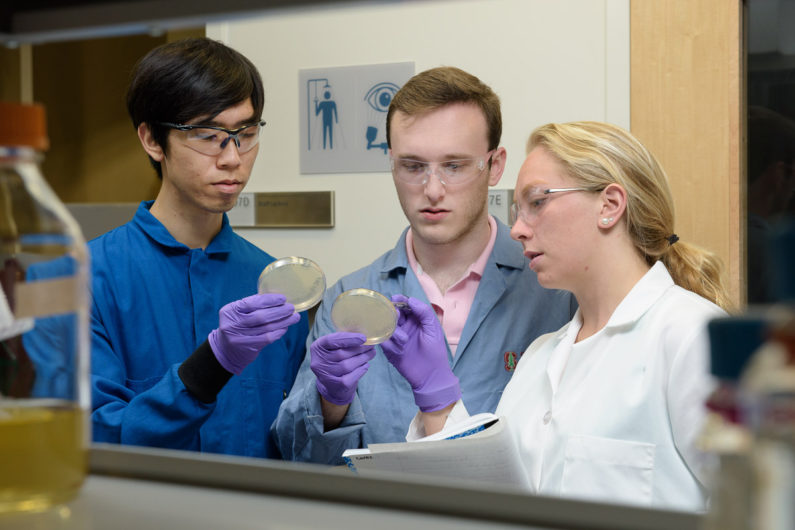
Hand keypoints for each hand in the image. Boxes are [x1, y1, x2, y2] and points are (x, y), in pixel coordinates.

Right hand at [208, 293, 299, 374]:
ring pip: (267, 328)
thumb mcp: (238, 313)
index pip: (251, 303)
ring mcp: (240, 337)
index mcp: (230, 311)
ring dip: (283, 322)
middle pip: (261, 316)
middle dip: (279, 311)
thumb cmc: (237, 325)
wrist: (226, 350)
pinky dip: (278, 332)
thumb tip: (277, 298)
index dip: (269, 300)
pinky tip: (285, 327)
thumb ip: (252, 305)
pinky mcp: (248, 347)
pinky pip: (267, 338)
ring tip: (294, 317)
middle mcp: (232, 324)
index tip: (283, 298)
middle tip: (291, 308)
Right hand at [310, 332, 375, 405]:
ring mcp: (325, 375)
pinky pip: (351, 377)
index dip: (348, 338)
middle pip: (341, 353)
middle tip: (371, 346)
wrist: (332, 386)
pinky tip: (365, 365)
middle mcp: (318, 362)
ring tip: (371, 354)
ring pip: (347, 365)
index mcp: (317, 348)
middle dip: (359, 349)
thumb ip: (344, 339)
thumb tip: (363, 331)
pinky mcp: (334, 386)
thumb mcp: (335, 347)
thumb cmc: (336, 360)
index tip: (363, 338)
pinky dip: (360, 370)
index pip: (330, 340)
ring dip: (362, 358)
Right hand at [380, 295, 460, 411]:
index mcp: (415, 320)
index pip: (405, 305)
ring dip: (394, 331)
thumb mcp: (433, 329)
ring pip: (387, 327)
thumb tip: (411, 300)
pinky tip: (399, 349)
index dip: (400, 300)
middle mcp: (404, 327)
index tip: (395, 298)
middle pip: (393, 314)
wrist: (431, 376)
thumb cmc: (435, 352)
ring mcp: (396, 338)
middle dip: (393, 313)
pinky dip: (389, 343)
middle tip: (397, 317)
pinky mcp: (389, 350)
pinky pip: (383, 341)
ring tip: (404, 340)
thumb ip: (424, 312)